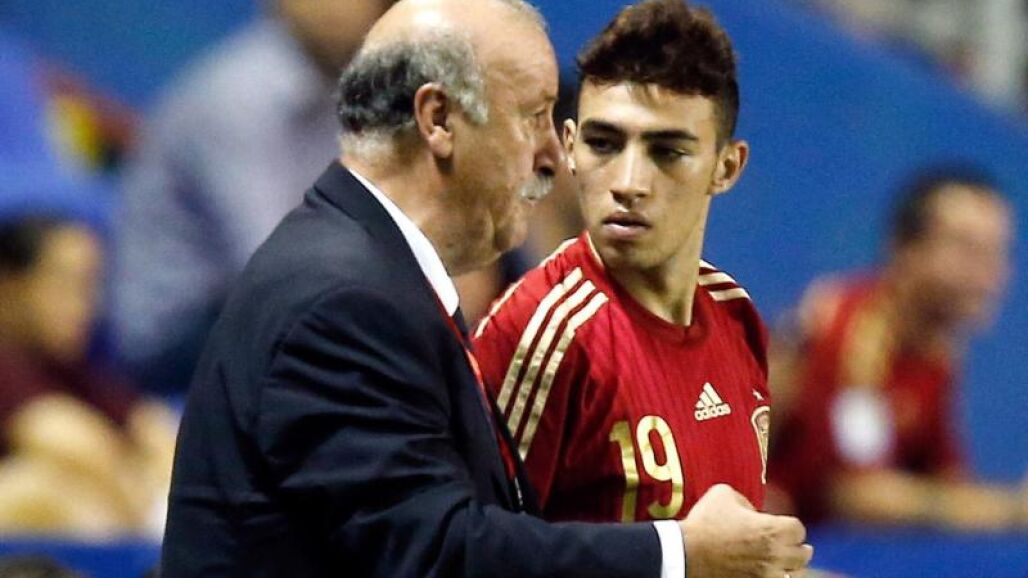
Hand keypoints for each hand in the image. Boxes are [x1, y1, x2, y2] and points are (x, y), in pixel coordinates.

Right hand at [679, 484, 812, 577]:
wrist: (684, 554)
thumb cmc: (704, 523)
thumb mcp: (723, 494)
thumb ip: (745, 500)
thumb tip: (750, 512)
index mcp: (773, 530)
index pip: (799, 530)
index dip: (790, 526)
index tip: (781, 526)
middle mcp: (776, 556)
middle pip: (802, 556)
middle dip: (795, 548)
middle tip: (789, 546)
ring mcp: (766, 576)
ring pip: (792, 575)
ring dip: (786, 567)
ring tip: (777, 563)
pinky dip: (772, 577)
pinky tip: (762, 573)